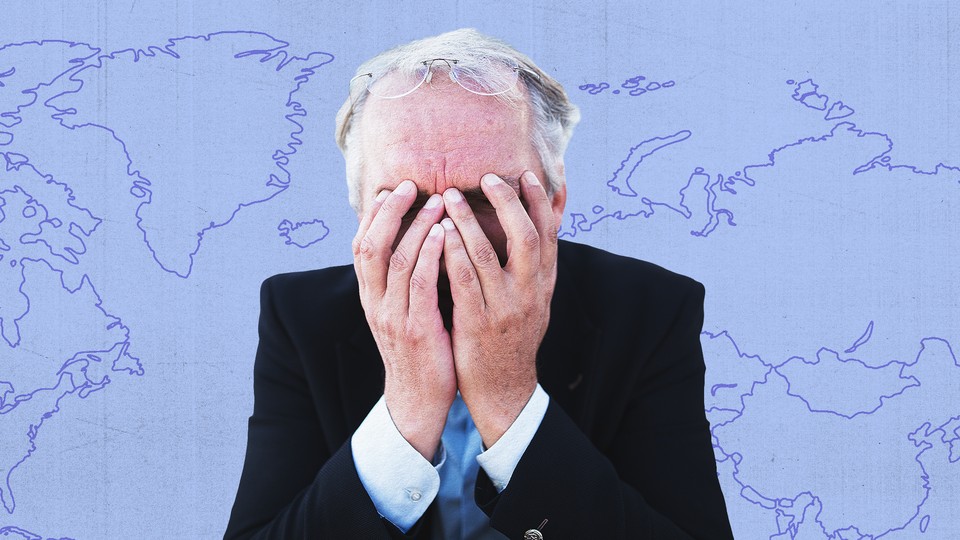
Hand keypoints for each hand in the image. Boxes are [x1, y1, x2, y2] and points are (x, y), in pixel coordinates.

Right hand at [353, 180, 454, 459]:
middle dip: (390, 212)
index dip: (374, 216)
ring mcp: (394, 317)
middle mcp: (376, 303)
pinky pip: (421, 284)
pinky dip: (431, 255)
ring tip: (437, 200)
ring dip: (416, 226)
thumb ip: (404, 280)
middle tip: (410, 184)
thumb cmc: (418, 350)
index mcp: (371, 297)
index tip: (391, 189)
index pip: (361, 247)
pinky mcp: (417, 329)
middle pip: (372, 246)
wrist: (418, 400)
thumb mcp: (402, 312)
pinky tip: (445, 234)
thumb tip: (415, 242)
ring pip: (397, 260)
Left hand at [440, 171, 557, 447]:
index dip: (540, 201)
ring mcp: (504, 308)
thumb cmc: (513, 337)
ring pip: (488, 255)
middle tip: (488, 177)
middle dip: (507, 203)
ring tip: (450, 196)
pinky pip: (463, 281)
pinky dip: (451, 253)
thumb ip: (535, 264)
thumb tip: (542, 223)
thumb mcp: (535, 300)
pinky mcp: (478, 323)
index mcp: (545, 284)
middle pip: (525, 237)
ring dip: (468, 221)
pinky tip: (438, 234)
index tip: (526, 173)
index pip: (549, 233)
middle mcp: (531, 293)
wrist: (504, 388)